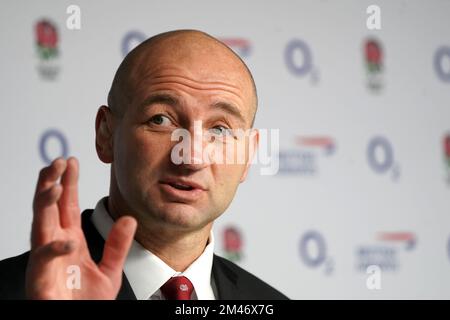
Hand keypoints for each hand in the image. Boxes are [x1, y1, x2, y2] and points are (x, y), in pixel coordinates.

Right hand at [26, 157, 136, 298]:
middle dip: (51, 183)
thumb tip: (129, 219)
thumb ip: (117, 245)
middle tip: (57, 162)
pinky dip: (55, 249)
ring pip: (40, 225)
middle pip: (49, 208)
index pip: (67, 205)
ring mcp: (46, 261)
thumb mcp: (110, 270)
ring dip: (44, 203)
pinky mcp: (40, 280)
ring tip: (53, 183)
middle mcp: (55, 245)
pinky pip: (45, 260)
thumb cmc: (87, 302)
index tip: (71, 161)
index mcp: (70, 240)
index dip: (69, 182)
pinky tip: (69, 241)